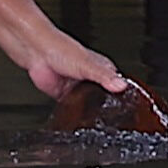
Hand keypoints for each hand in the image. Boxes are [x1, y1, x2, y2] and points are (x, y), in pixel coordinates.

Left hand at [18, 36, 141, 110]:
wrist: (37, 53)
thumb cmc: (61, 49)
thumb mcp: (88, 64)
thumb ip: (105, 77)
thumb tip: (122, 86)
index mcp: (102, 68)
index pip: (118, 84)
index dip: (124, 95)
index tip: (131, 107)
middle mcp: (91, 78)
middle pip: (104, 97)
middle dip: (107, 105)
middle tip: (113, 117)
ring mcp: (78, 88)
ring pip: (89, 104)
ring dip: (90, 109)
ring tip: (96, 118)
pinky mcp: (65, 96)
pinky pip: (74, 108)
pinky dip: (76, 113)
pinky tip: (79, 116)